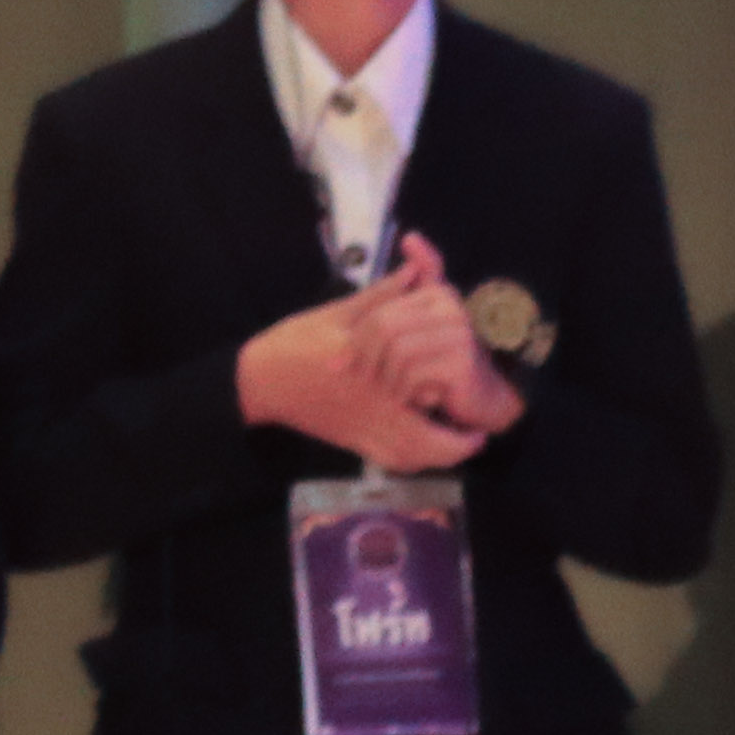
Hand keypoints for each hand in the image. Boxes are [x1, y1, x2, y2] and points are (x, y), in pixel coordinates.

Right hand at [234, 287, 490, 474]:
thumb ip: (380, 298)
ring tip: (462, 444)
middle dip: (454, 445)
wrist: (257, 380)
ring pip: (407, 457)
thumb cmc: (294, 343)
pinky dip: (413, 461)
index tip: (471, 379)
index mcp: (367, 367)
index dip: (450, 385)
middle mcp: (367, 404)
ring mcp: (358, 428)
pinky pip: (390, 461)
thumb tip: (416, 273)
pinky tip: (428, 453)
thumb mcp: (336, 314)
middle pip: (419, 442)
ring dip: (437, 457)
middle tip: (476, 435)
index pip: (417, 380)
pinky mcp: (350, 442)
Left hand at [352, 234, 527, 443]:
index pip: (378, 312)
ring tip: (389, 391)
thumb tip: (411, 236)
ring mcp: (459, 335)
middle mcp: (451, 308)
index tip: (341, 364)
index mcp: (438, 294)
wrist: (483, 397)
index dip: (355, 339)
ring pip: (395, 351)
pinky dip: (404, 391)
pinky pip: (413, 373)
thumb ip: (413, 283)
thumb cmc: (444, 360)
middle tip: (363, 380)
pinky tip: (410, 398)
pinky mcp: (461, 363)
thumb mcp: (423, 320)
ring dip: (385, 378)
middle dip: (365, 358)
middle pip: (383, 329)